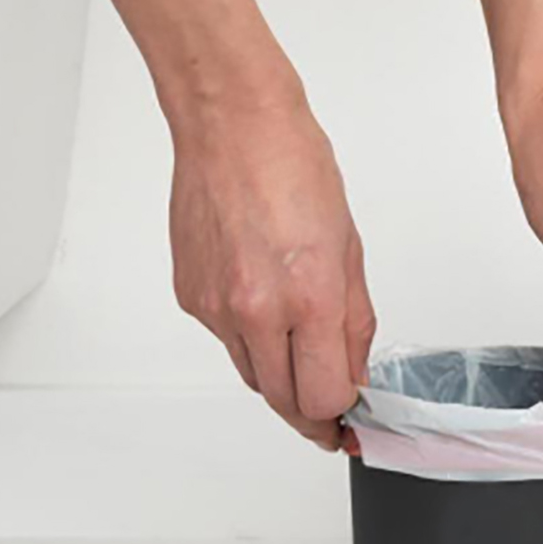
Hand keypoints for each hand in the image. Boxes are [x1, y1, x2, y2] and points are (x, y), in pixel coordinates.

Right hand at [168, 88, 375, 449]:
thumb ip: (353, 323)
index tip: (353, 416)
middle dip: (311, 410)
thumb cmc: (294, 169)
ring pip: (252, 376)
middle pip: (283, 401)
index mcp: (307, 298)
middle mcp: (255, 310)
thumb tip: (354, 373)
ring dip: (281, 376)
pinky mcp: (189, 297)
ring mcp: (215, 308)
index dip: (342, 415)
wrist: (233, 127)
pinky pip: (226, 342)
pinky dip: (251, 339)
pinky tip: (267, 305)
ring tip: (304, 351)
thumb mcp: (350, 250)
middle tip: (333, 412)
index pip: (323, 398)